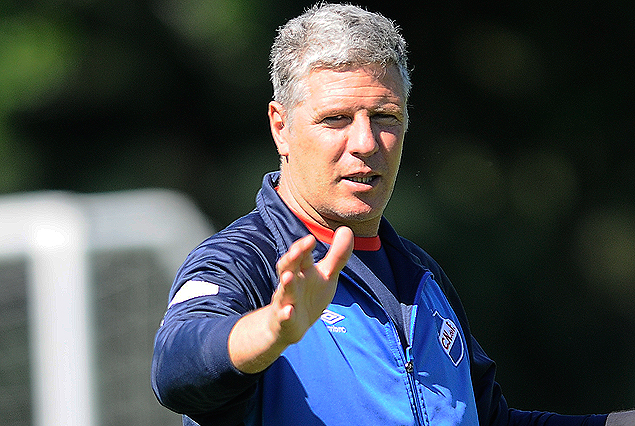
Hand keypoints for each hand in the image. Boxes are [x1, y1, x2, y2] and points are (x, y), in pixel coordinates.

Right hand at [228, 226, 353, 373]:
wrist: (289, 325)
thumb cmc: (309, 295)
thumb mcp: (326, 275)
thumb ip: (337, 255)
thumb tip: (347, 229)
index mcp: (301, 270)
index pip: (301, 255)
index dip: (304, 247)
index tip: (311, 239)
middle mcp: (292, 283)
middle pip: (288, 267)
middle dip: (291, 259)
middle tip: (297, 250)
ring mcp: (286, 301)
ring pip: (284, 291)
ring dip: (286, 284)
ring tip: (288, 277)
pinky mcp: (284, 320)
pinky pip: (283, 317)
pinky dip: (285, 314)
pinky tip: (288, 312)